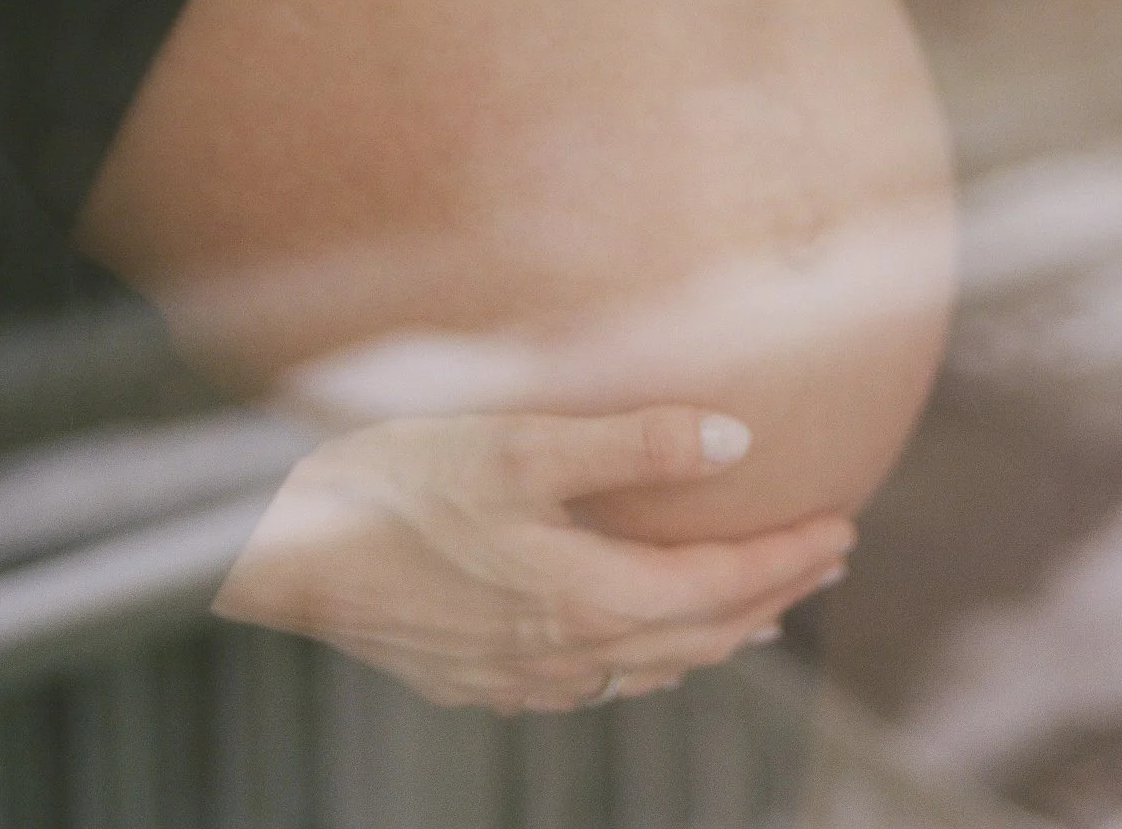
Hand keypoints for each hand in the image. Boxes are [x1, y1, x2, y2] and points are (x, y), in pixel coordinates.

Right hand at [213, 405, 855, 713]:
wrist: (277, 548)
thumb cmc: (394, 480)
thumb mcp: (516, 442)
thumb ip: (631, 441)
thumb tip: (738, 438)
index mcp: (586, 597)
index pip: (721, 590)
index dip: (789, 559)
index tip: (844, 527)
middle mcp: (564, 654)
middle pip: (699, 638)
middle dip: (772, 597)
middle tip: (825, 560)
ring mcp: (518, 677)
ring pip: (648, 670)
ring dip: (715, 635)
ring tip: (759, 609)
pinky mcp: (475, 678)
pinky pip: (593, 683)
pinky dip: (646, 658)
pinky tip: (639, 644)